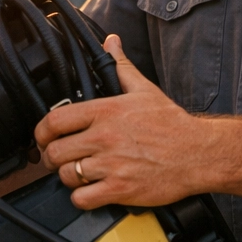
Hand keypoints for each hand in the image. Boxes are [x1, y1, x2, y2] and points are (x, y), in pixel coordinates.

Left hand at [35, 35, 204, 209]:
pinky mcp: (121, 189)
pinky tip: (90, 191)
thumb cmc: (172, 125)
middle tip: (59, 159)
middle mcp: (105, 138)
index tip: (43, 137)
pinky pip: (83, 199)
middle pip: (55, 152)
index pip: (54, 121)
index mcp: (106, 112)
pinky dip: (81, 198)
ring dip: (68, 178)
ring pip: (67, 176)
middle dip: (52, 158)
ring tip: (77, 174)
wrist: (200, 153)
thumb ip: (121, 66)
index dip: (41, 132)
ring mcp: (112, 165)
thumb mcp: (144, 90)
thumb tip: (111, 42)